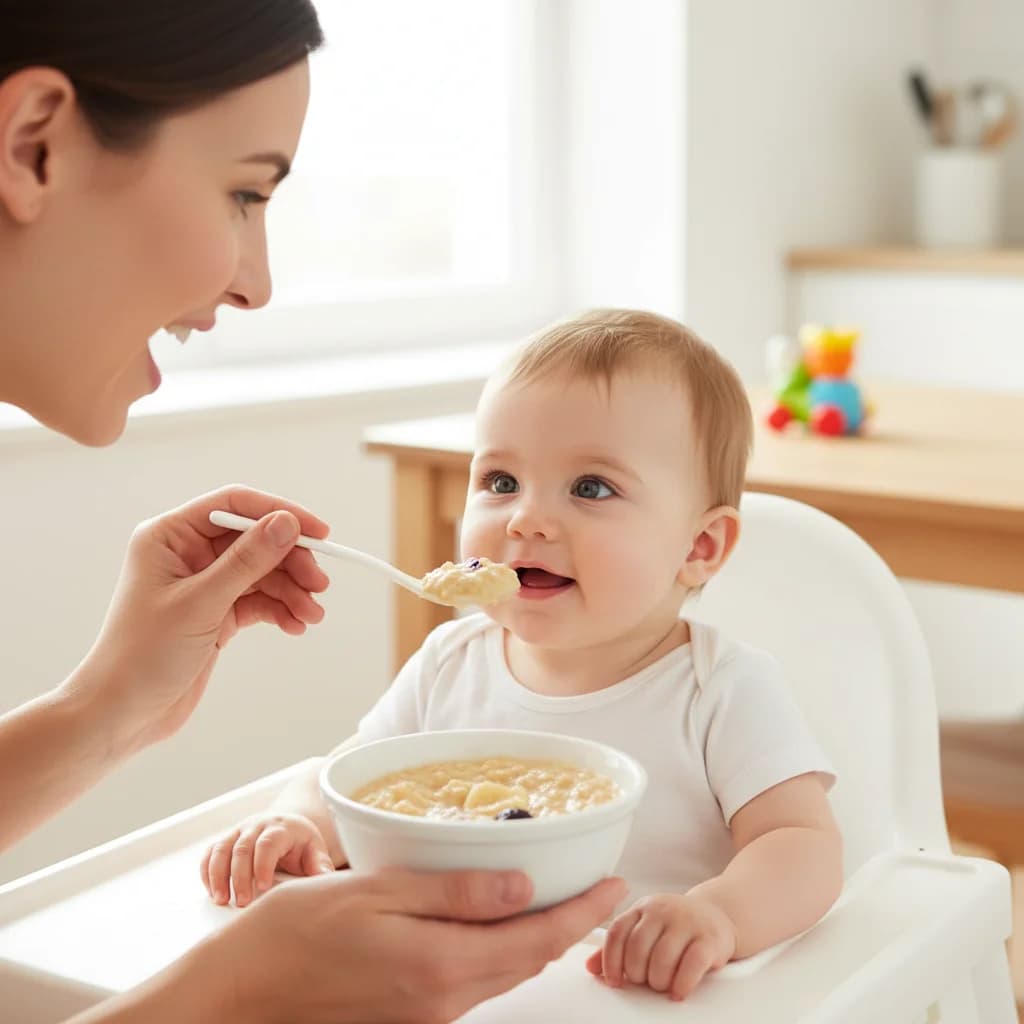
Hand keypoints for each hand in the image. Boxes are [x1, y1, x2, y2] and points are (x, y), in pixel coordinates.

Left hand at [70, 485, 330, 753]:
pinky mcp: (216, 612)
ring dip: (291, 591)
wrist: (121, 714)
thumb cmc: (141, 656)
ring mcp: (204, 583)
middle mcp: (187, 553)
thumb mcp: (201, 603)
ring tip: (311, 615)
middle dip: (291, 562)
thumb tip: (286, 523)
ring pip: (262, 572)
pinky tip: (295, 625)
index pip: (234, 505)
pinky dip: (280, 610)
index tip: (317, 532)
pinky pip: (258, 600)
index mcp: (170, 536)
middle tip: (319, 584)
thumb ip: (247, 560)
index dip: (279, 513)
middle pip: (255, 539)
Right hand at [195, 867, 627, 1023]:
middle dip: (570, 926)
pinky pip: (472, 982)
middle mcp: (441, 1002)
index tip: (616, 887)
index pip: (535, 939)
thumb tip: (521, 886)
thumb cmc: (296, 932)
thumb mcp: (377, 892)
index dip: (582, 912)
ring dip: (536, 940)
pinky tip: (497, 925)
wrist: (240, 992)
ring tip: (559, 901)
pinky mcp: (409, 1017)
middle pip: (526, 961)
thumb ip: (453, 892)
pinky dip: (498, 953)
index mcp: (439, 966)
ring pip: (502, 974)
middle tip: (597, 890)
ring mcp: (425, 1016)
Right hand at [200, 812, 334, 906]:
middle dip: (239, 876)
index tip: (263, 888)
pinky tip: (212, 892)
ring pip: (222, 849)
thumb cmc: (301, 845)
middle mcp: (258, 825)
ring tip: (221, 900)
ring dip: (218, 875)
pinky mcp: (226, 840)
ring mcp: (239, 831)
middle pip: (242, 848)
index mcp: (282, 827)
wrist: (287, 827)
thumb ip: (320, 866)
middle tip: (242, 902)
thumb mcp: (315, 851)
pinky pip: (210, 853)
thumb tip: (327, 882)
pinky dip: (207, 872)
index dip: (263, 864)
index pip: (269, 843)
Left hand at [586, 891, 736, 1000]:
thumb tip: (590, 967)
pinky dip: (682, 983)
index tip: (614, 980)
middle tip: (644, 982)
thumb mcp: (645, 928)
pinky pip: (692, 964)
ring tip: (662, 985)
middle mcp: (662, 910)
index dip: (611, 960)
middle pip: (638, 947)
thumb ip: (619, 947)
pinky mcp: (710, 938)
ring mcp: (687, 922)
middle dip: (637, 973)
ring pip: (663, 957)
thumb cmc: (675, 927)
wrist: (717, 916)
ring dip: (658, 980)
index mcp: (642, 908)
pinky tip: (678, 990)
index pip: (617, 932)